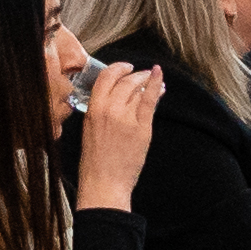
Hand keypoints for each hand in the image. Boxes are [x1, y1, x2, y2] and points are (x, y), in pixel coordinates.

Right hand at [68, 57, 164, 211]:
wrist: (104, 182)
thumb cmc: (95, 162)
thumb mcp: (91, 130)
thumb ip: (102, 112)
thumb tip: (116, 98)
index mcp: (92, 109)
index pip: (104, 78)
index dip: (117, 68)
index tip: (124, 67)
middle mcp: (108, 109)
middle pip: (124, 81)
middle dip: (134, 74)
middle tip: (142, 73)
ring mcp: (126, 117)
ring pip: (137, 89)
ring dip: (146, 81)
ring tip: (152, 79)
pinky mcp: (141, 127)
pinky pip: (149, 100)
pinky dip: (155, 85)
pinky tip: (159, 78)